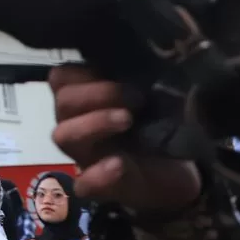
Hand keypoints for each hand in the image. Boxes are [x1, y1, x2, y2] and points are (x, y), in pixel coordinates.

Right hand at [49, 65, 201, 217]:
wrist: (178, 176)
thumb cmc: (158, 129)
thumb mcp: (149, 97)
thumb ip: (138, 79)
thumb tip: (149, 52)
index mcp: (86, 101)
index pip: (61, 77)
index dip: (83, 72)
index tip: (119, 71)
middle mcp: (78, 125)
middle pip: (62, 103)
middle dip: (95, 95)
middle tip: (134, 99)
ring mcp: (85, 157)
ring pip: (63, 135)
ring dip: (93, 123)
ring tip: (127, 120)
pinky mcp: (101, 187)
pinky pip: (84, 184)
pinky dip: (98, 174)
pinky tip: (119, 165)